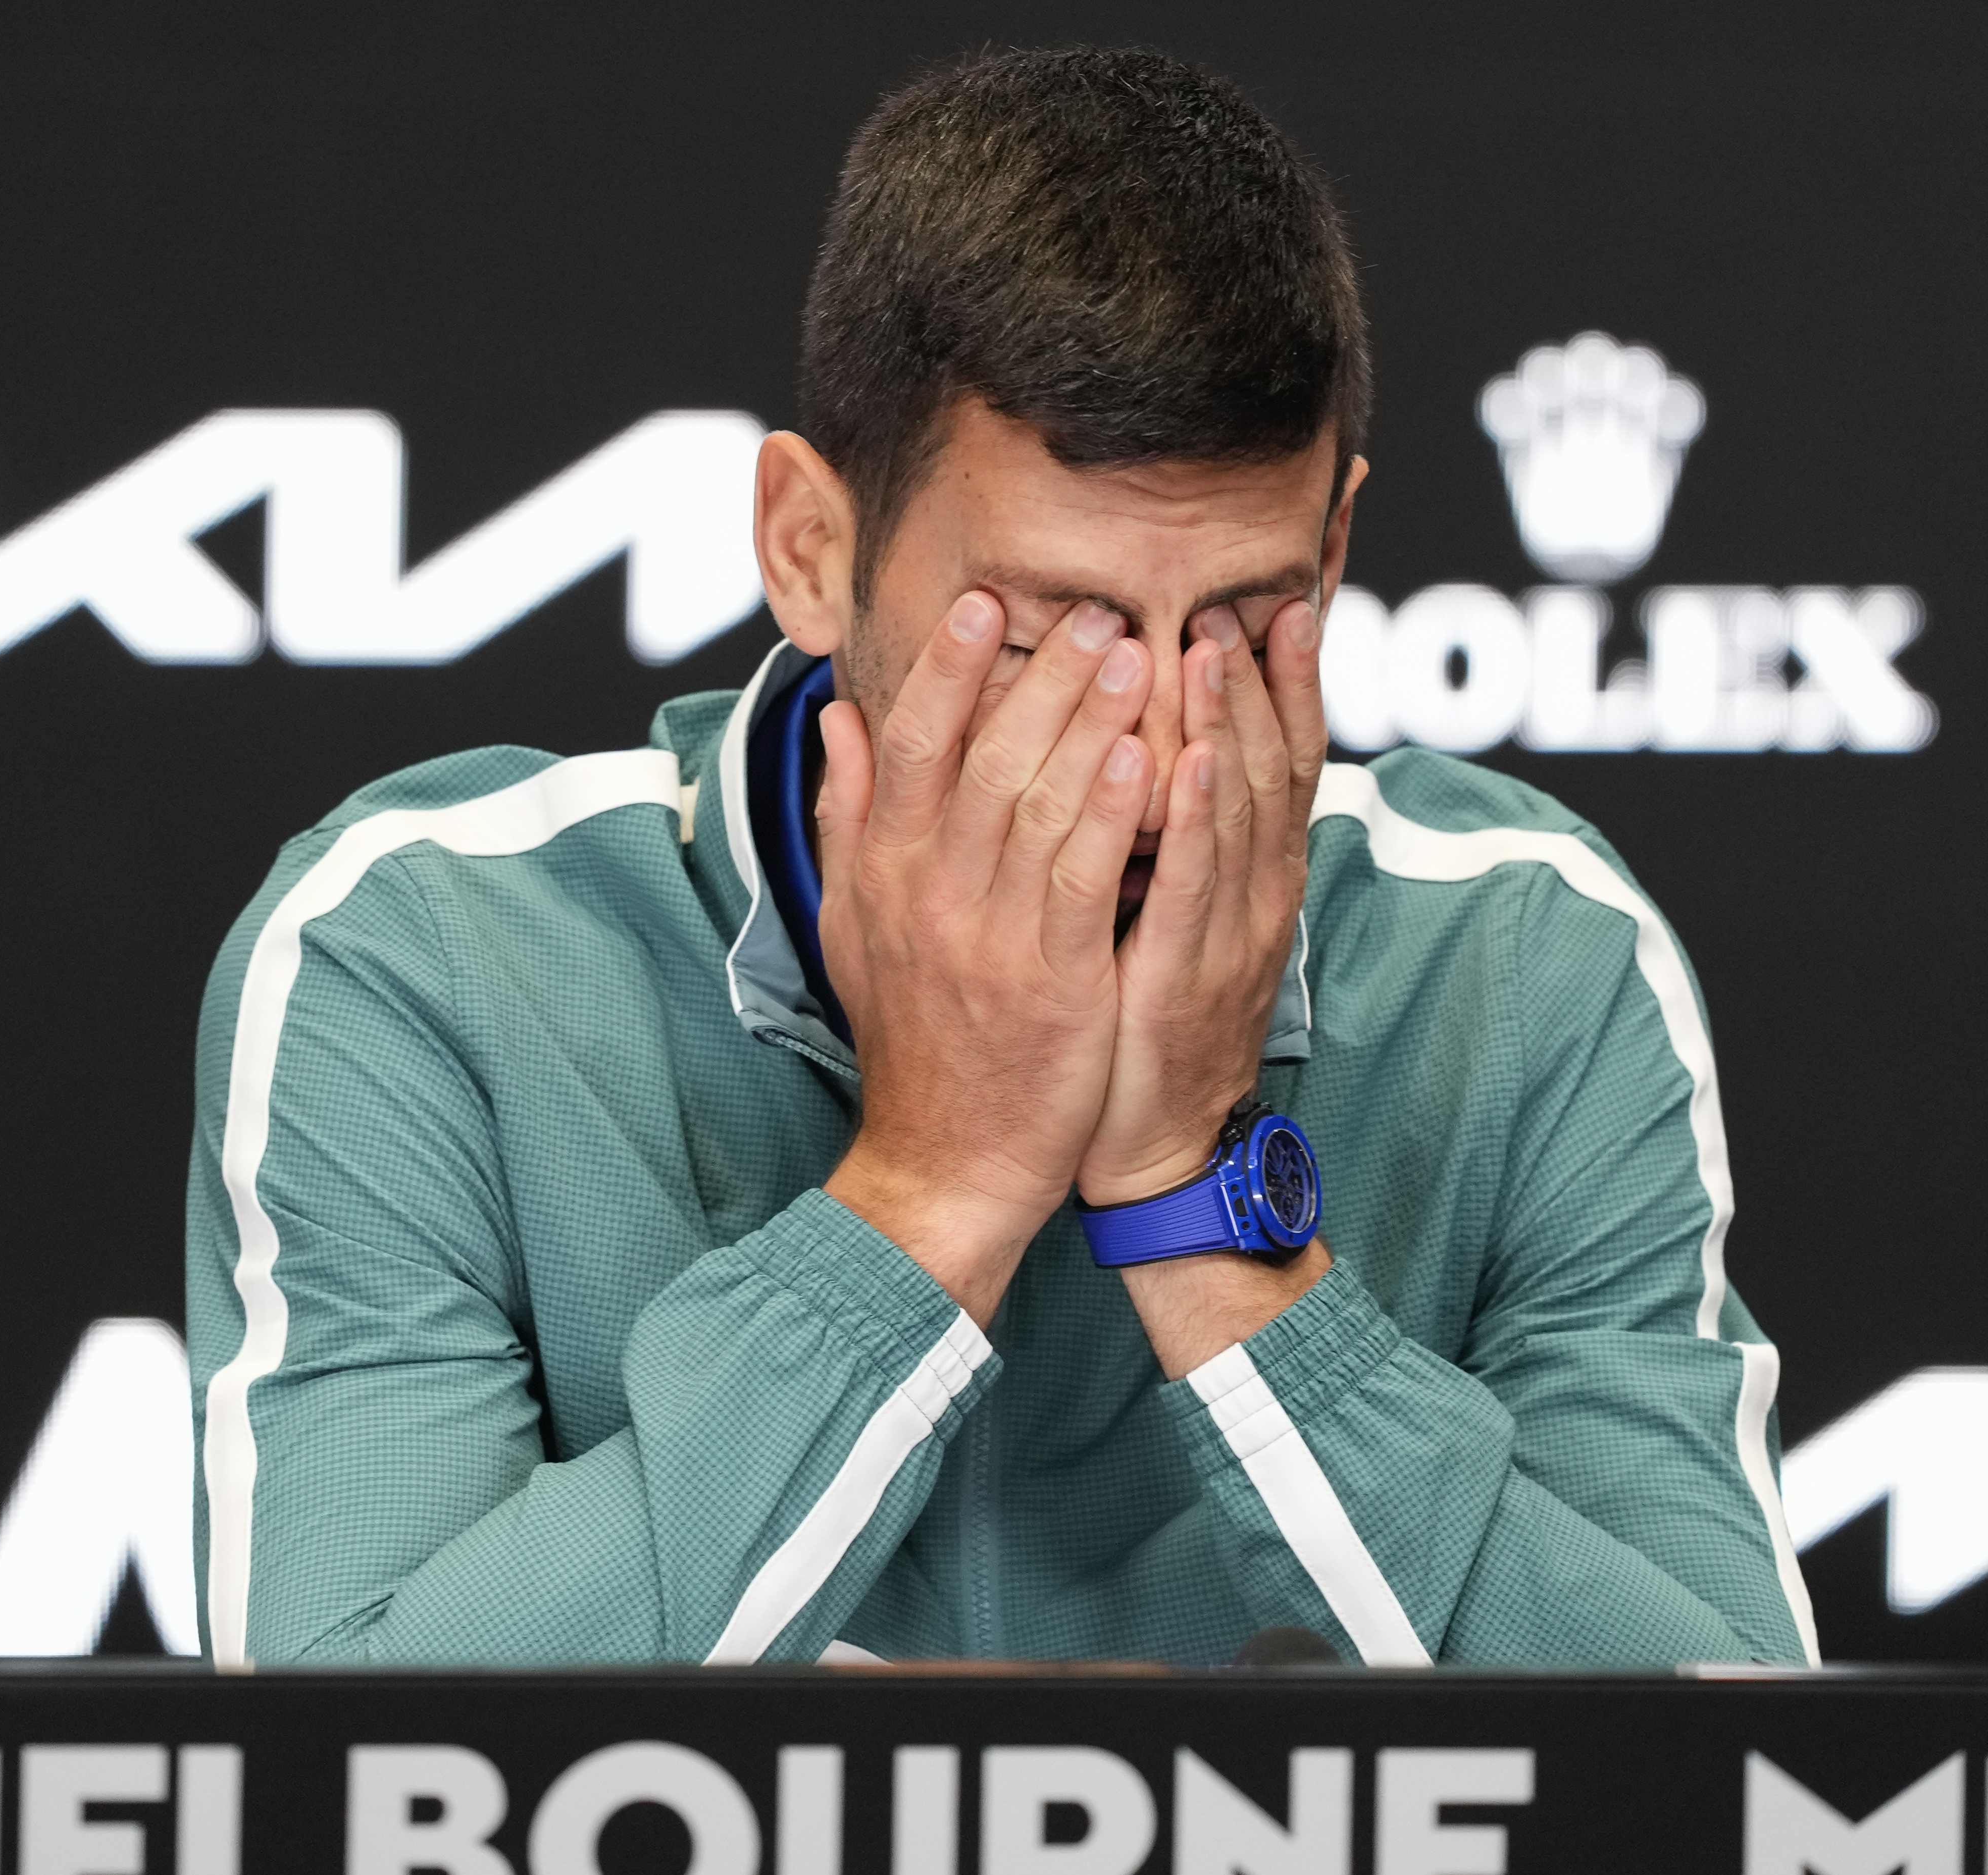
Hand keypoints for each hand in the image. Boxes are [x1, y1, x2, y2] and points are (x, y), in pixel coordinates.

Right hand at [818, 591, 1154, 1318]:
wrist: (946, 1160)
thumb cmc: (916, 1036)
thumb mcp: (854, 923)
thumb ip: (850, 815)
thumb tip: (839, 716)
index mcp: (882, 872)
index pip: (910, 743)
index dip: (946, 668)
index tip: (983, 601)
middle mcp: (928, 893)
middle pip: (982, 756)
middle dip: (1040, 675)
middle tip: (1094, 607)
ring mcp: (990, 937)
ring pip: (1039, 803)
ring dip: (1091, 722)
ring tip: (1139, 653)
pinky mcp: (1054, 980)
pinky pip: (1084, 878)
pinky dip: (1112, 812)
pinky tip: (1148, 755)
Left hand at [1077, 595, 1327, 1205]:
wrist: (1153, 1144)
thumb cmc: (1145, 1022)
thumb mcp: (1168, 915)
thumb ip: (1168, 835)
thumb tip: (1157, 747)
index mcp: (1254, 877)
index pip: (1283, 758)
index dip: (1288, 682)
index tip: (1280, 603)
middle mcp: (1259, 895)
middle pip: (1272, 768)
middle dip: (1258, 681)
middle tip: (1240, 600)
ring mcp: (1231, 935)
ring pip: (1236, 812)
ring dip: (1225, 726)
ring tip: (1210, 645)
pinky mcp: (1186, 976)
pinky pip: (1190, 886)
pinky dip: (1190, 821)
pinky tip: (1180, 759)